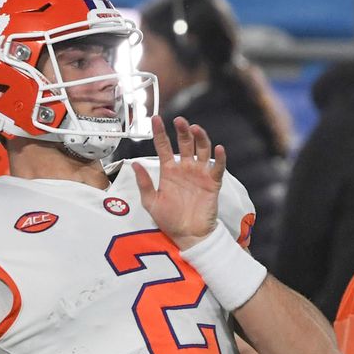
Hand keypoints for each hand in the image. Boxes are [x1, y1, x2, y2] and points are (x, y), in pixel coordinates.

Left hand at [132, 115, 225, 250]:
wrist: (188, 235)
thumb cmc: (169, 219)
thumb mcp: (151, 202)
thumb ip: (144, 183)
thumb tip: (134, 164)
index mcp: (168, 170)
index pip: (163, 146)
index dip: (159, 132)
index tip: (155, 119)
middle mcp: (184, 168)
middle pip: (184, 143)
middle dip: (182, 130)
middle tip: (179, 120)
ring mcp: (199, 174)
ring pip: (201, 150)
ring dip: (200, 138)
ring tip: (195, 128)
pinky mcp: (213, 182)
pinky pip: (217, 167)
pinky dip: (219, 157)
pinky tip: (218, 148)